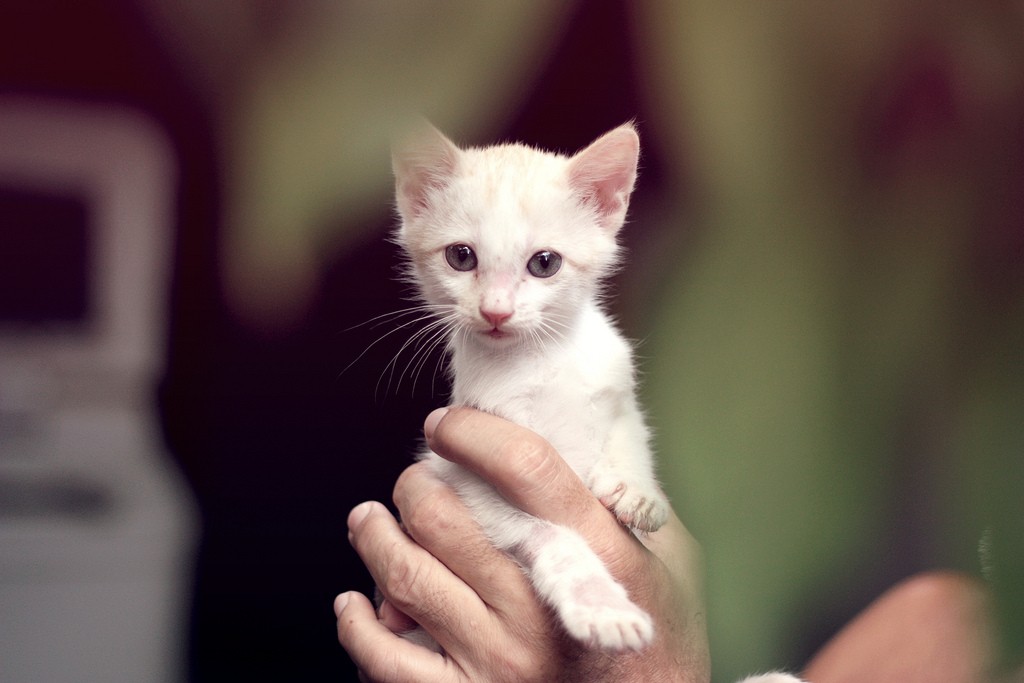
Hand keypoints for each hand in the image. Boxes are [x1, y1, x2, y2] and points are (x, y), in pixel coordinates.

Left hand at [335, 406, 709, 682]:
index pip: (524, 467)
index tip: (447, 423)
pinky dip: (358, 626)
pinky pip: (387, 658)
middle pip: (443, 518)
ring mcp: (498, 657)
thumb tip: (589, 439)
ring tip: (369, 520)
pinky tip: (356, 604)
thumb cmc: (661, 642)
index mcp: (593, 558)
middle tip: (414, 477)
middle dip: (414, 484)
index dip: (475, 433)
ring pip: (406, 576)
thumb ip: (631, 502)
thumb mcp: (672, 561)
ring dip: (374, 537)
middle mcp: (537, 607)